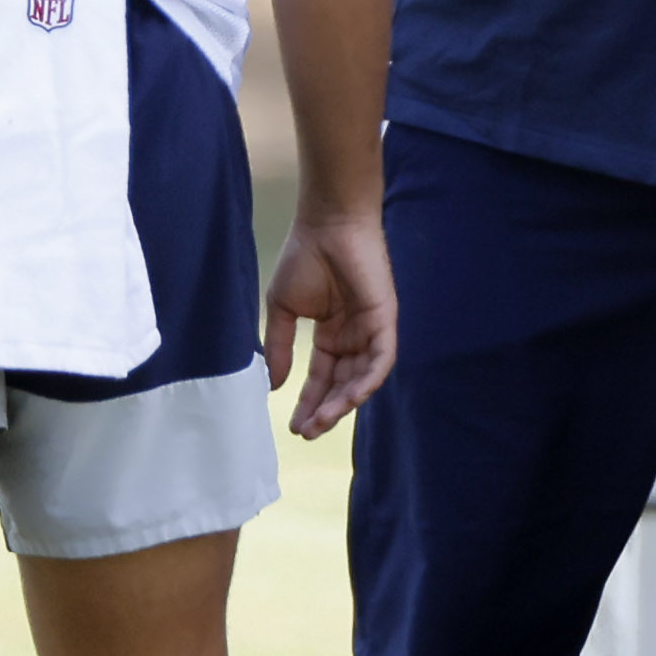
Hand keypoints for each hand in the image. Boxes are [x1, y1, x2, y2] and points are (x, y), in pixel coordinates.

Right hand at [262, 210, 394, 436]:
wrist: (326, 225)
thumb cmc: (303, 258)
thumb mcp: (283, 309)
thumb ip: (279, 346)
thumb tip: (271, 384)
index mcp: (330, 335)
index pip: (321, 378)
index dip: (308, 402)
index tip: (294, 426)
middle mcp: (352, 338)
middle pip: (341, 385)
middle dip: (325, 411)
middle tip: (307, 431)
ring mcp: (370, 331)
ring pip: (361, 379)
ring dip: (343, 403)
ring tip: (321, 421)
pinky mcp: (384, 321)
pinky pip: (380, 361)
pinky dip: (367, 382)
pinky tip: (349, 399)